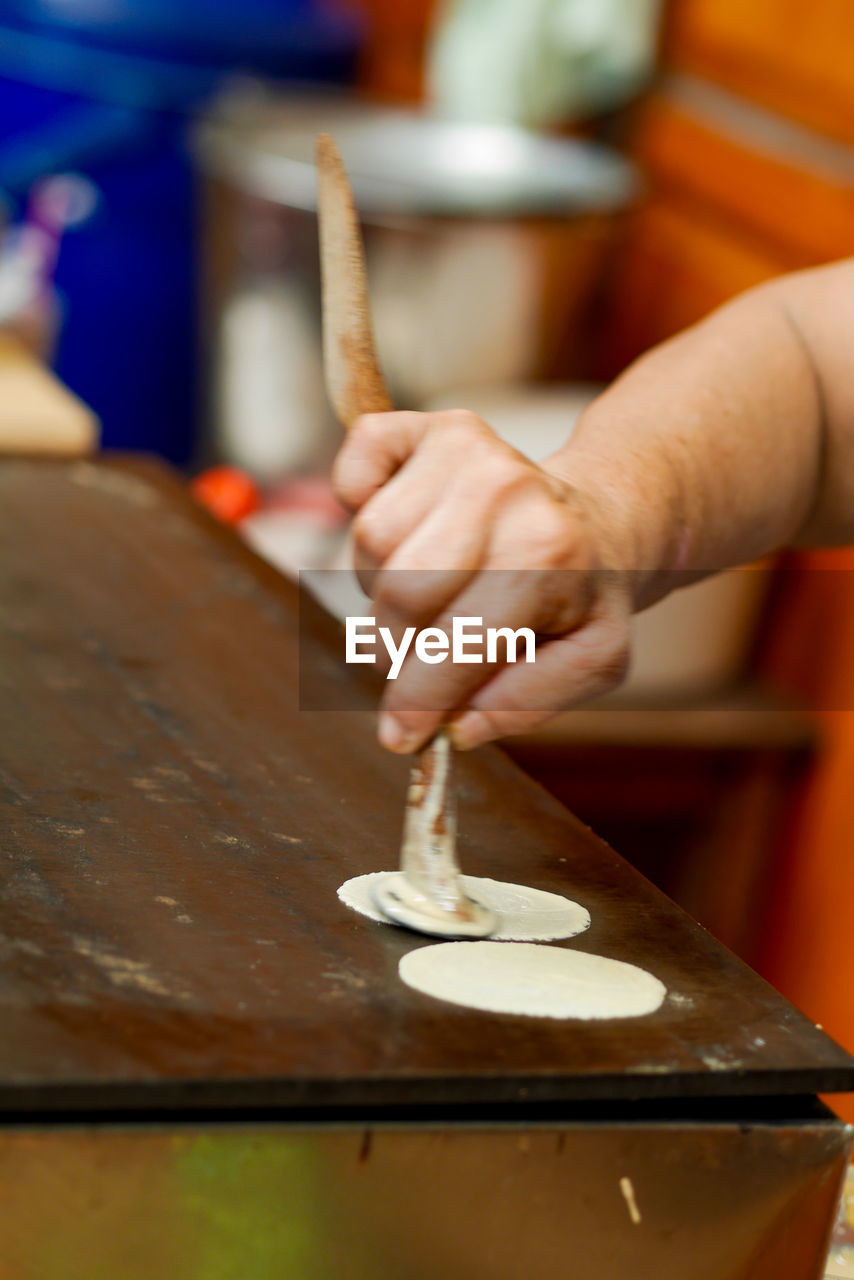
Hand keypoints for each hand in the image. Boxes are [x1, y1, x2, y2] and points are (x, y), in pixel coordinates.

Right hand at [333, 409, 633, 751]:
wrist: (603, 517)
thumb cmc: (585, 595)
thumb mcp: (592, 660)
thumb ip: (528, 702)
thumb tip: (455, 727)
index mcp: (546, 555)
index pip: (452, 643)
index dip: (416, 700)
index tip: (398, 735)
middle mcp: (504, 490)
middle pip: (397, 593)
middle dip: (397, 648)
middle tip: (419, 660)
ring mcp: (465, 449)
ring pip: (369, 542)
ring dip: (385, 583)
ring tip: (434, 589)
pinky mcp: (428, 425)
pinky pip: (355, 465)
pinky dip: (358, 497)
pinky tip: (409, 527)